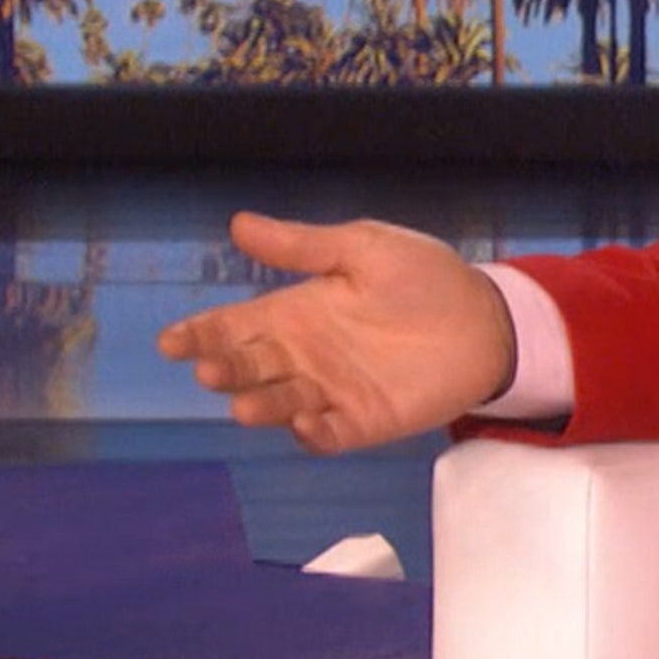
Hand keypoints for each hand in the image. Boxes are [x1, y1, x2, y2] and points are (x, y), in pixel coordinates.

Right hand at [156, 213, 518, 452]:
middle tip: (210, 370)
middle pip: (250, 368)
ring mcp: (332, 391)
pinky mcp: (365, 420)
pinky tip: (307, 423)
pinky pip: (330, 435)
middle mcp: (305, 355)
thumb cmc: (424, 278)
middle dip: (226, 370)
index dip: (201, 334)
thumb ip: (304, 246)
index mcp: (296, 311)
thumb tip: (238, 224)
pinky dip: (315, 434)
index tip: (171, 342)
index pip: (234, 326)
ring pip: (282, 404)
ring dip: (262, 406)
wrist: (487, 317)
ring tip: (245, 405)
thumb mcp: (364, 248)